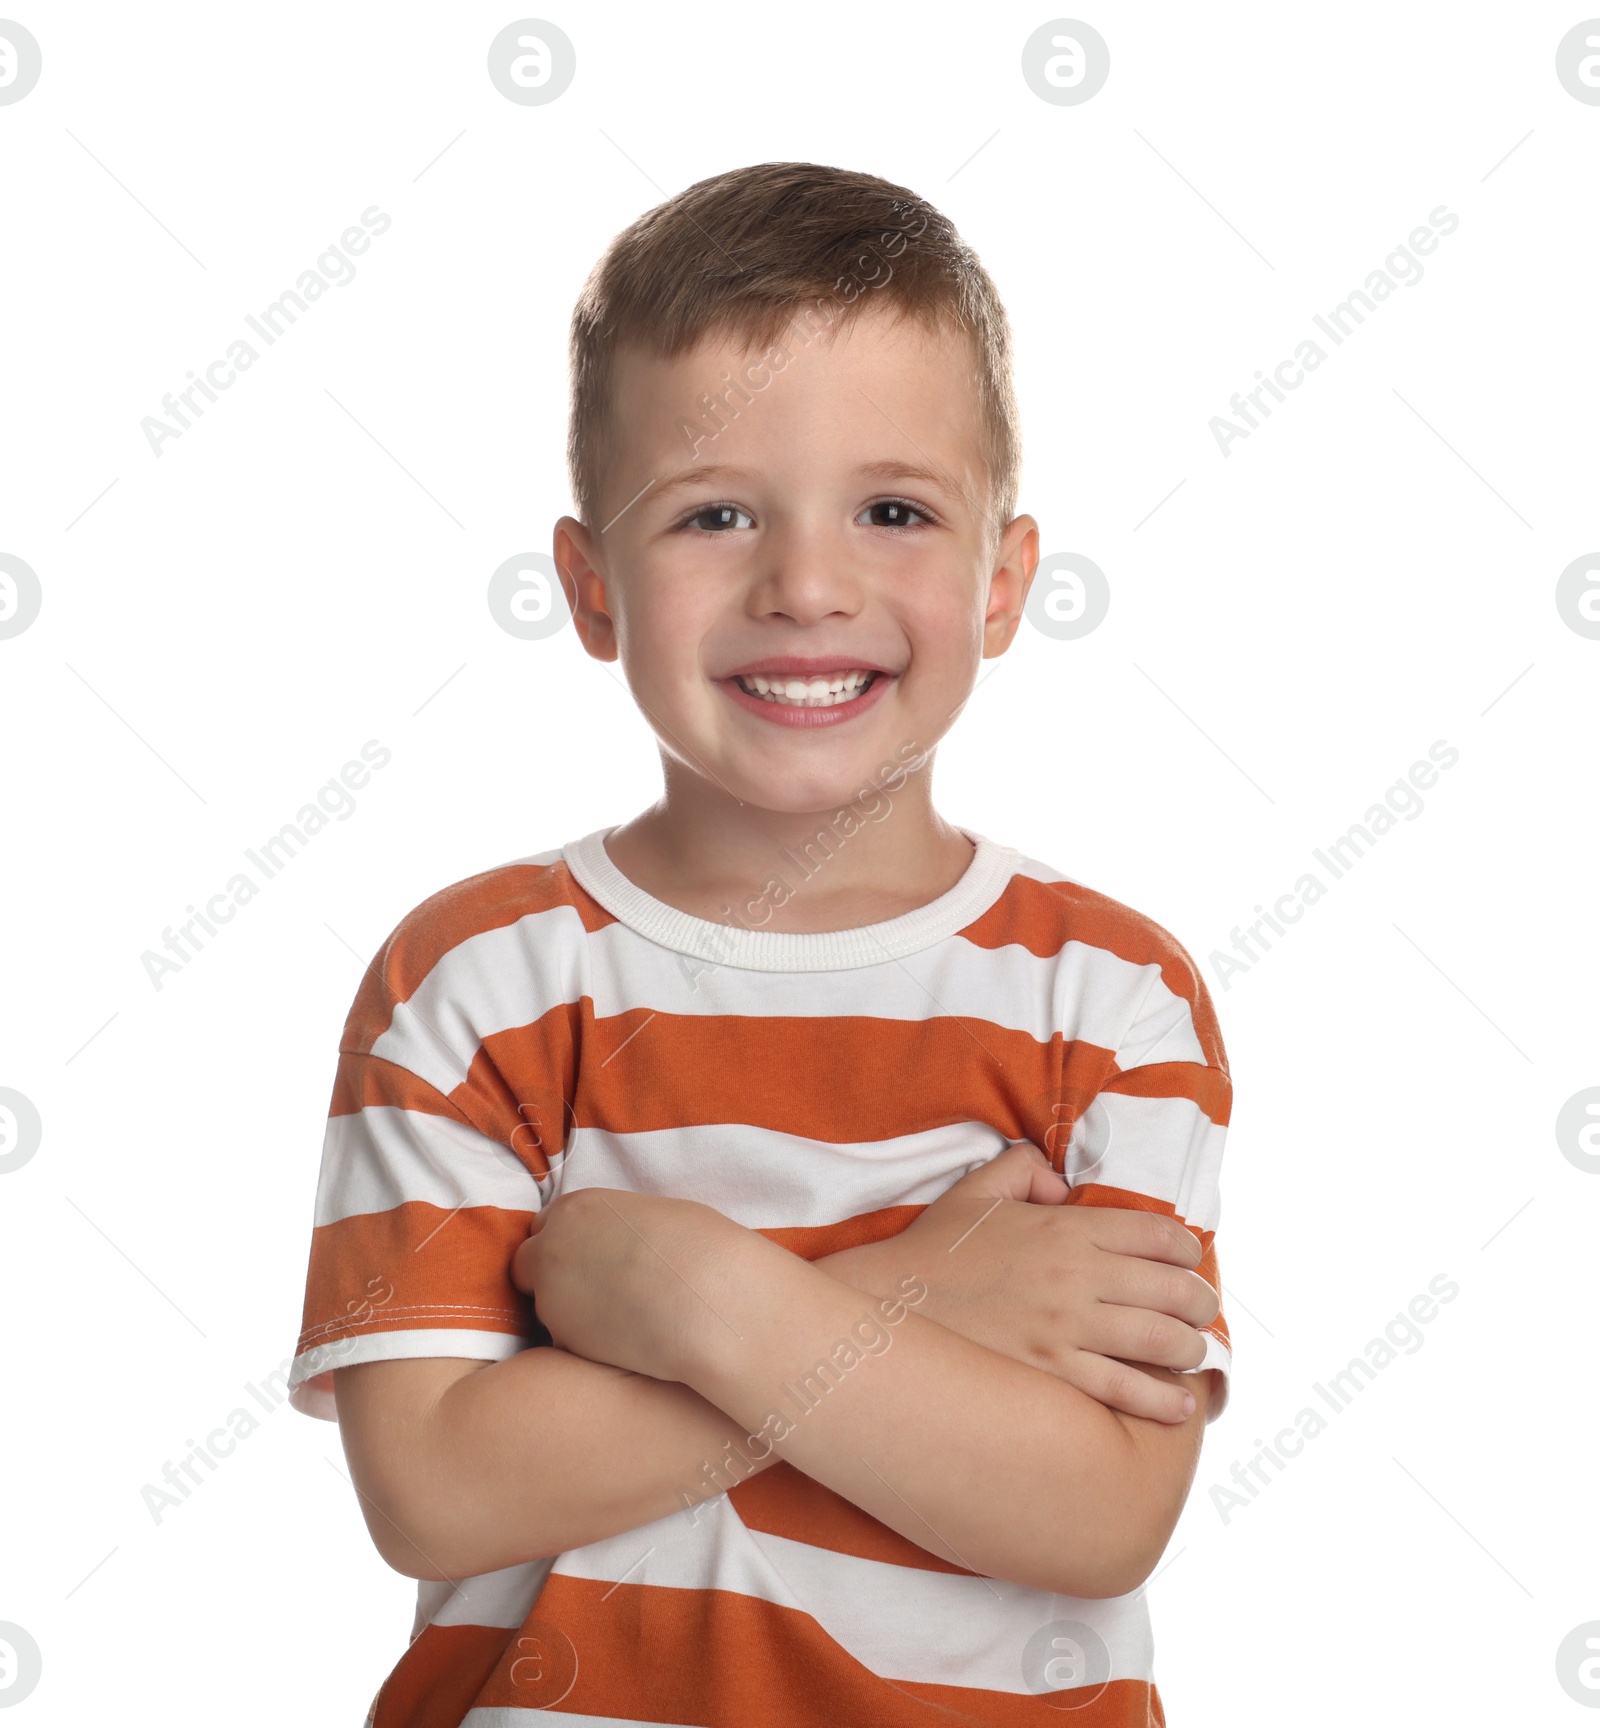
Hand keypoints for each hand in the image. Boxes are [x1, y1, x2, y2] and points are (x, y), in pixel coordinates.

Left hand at [511, 1187, 747, 1383]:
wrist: (709, 1300)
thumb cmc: (697, 1248)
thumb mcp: (652, 1214)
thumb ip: (617, 1226)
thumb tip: (620, 1241)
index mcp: (575, 1208)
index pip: (544, 1226)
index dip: (565, 1243)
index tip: (588, 1257)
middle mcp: (550, 1249)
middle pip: (527, 1266)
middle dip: (551, 1277)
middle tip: (594, 1291)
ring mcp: (551, 1298)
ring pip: (547, 1307)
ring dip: (570, 1312)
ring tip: (621, 1317)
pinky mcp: (563, 1341)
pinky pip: (567, 1342)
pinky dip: (586, 1342)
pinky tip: (625, 1340)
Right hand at [822, 1143, 1218, 1422]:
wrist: (888, 1306)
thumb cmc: (933, 1250)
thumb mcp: (977, 1190)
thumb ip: (1025, 1168)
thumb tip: (1062, 1184)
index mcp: (1064, 1228)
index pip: (1157, 1234)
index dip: (1187, 1249)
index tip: (1189, 1261)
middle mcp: (1075, 1276)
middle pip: (1172, 1289)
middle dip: (1200, 1302)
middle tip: (1201, 1311)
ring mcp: (1065, 1328)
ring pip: (1161, 1340)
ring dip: (1189, 1348)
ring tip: (1192, 1352)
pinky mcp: (1052, 1373)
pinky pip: (1125, 1390)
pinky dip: (1162, 1399)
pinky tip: (1179, 1404)